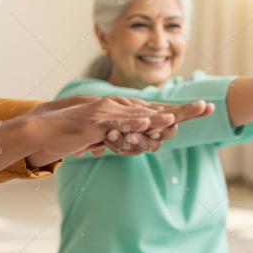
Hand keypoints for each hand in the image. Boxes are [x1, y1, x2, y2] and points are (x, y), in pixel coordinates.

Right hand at [25, 95, 211, 158]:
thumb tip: (121, 145)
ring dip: (164, 116)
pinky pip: (121, 123)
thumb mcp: (96, 137)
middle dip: (182, 110)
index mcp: (120, 110)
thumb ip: (111, 138)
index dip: (178, 110)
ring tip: (187, 115)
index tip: (202, 108)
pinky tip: (152, 122)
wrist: (44, 130)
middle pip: (155, 109)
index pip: (154, 110)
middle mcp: (117, 107)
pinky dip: (138, 122)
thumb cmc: (70, 136)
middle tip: (207, 107)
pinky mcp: (97, 122)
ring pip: (141, 115)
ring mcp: (107, 113)